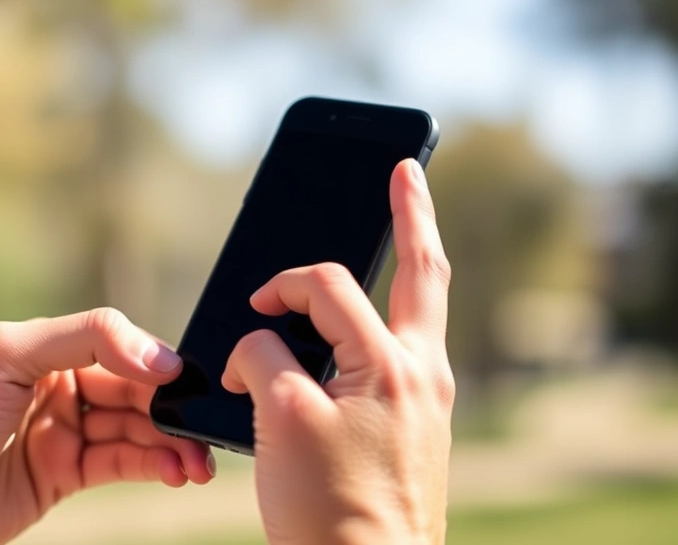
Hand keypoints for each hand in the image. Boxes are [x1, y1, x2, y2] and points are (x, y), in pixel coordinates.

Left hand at [0, 308, 214, 544]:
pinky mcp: (66, 474)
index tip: (183, 382)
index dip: (154, 362)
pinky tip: (176, 472)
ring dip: (172, 442)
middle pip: (134, 389)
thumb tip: (157, 355)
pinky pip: (123, 463)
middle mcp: (59, 385)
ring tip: (199, 462)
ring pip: (136, 429)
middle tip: (205, 429)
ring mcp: (64, 431)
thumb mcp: (6, 356)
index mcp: (45, 348)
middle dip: (173, 407)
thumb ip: (84, 337)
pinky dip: (155, 466)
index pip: (117, 344)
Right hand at [223, 159, 453, 544]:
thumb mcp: (279, 419)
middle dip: (412, 215)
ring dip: (405, 264)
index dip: (279, 286)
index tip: (251, 311)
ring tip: (402, 227)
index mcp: (390, 364)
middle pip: (422, 272)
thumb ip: (264, 357)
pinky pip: (401, 351)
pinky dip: (382, 321)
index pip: (327, 287)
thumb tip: (259, 340)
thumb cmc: (327, 506)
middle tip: (407, 172)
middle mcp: (422, 373)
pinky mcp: (415, 424)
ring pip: (419, 310)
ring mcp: (426, 400)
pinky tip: (365, 321)